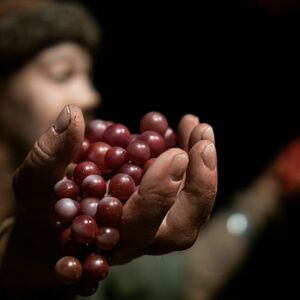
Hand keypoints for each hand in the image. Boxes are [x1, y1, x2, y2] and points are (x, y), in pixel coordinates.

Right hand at [1, 106, 216, 289]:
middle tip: (202, 139)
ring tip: (199, 128)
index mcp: (108, 238)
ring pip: (192, 207)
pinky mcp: (159, 206)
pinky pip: (187, 187)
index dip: (159, 192)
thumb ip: (48, 157)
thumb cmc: (42, 212)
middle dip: (199, 182)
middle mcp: (138, 236)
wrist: (55, 231)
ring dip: (203, 167)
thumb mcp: (34, 186)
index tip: (174, 153)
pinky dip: (193, 158)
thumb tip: (72, 116)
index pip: (140, 224)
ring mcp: (152, 223)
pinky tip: (186, 130)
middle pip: (182, 224)